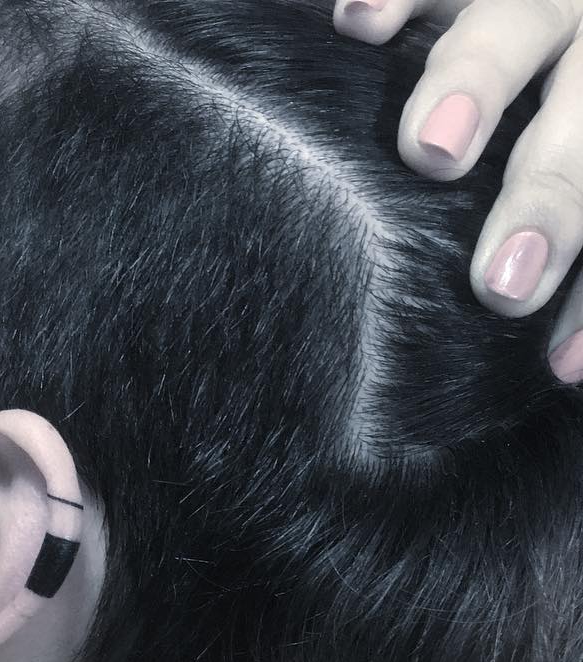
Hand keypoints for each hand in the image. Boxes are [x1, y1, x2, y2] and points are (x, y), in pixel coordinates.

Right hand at [334, 0, 582, 382]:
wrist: (553, 14)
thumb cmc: (555, 120)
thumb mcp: (571, 160)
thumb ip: (573, 248)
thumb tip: (561, 366)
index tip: (564, 365)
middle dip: (550, 197)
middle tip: (502, 283)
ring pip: (521, 19)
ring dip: (477, 80)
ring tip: (433, 148)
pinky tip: (360, 21)